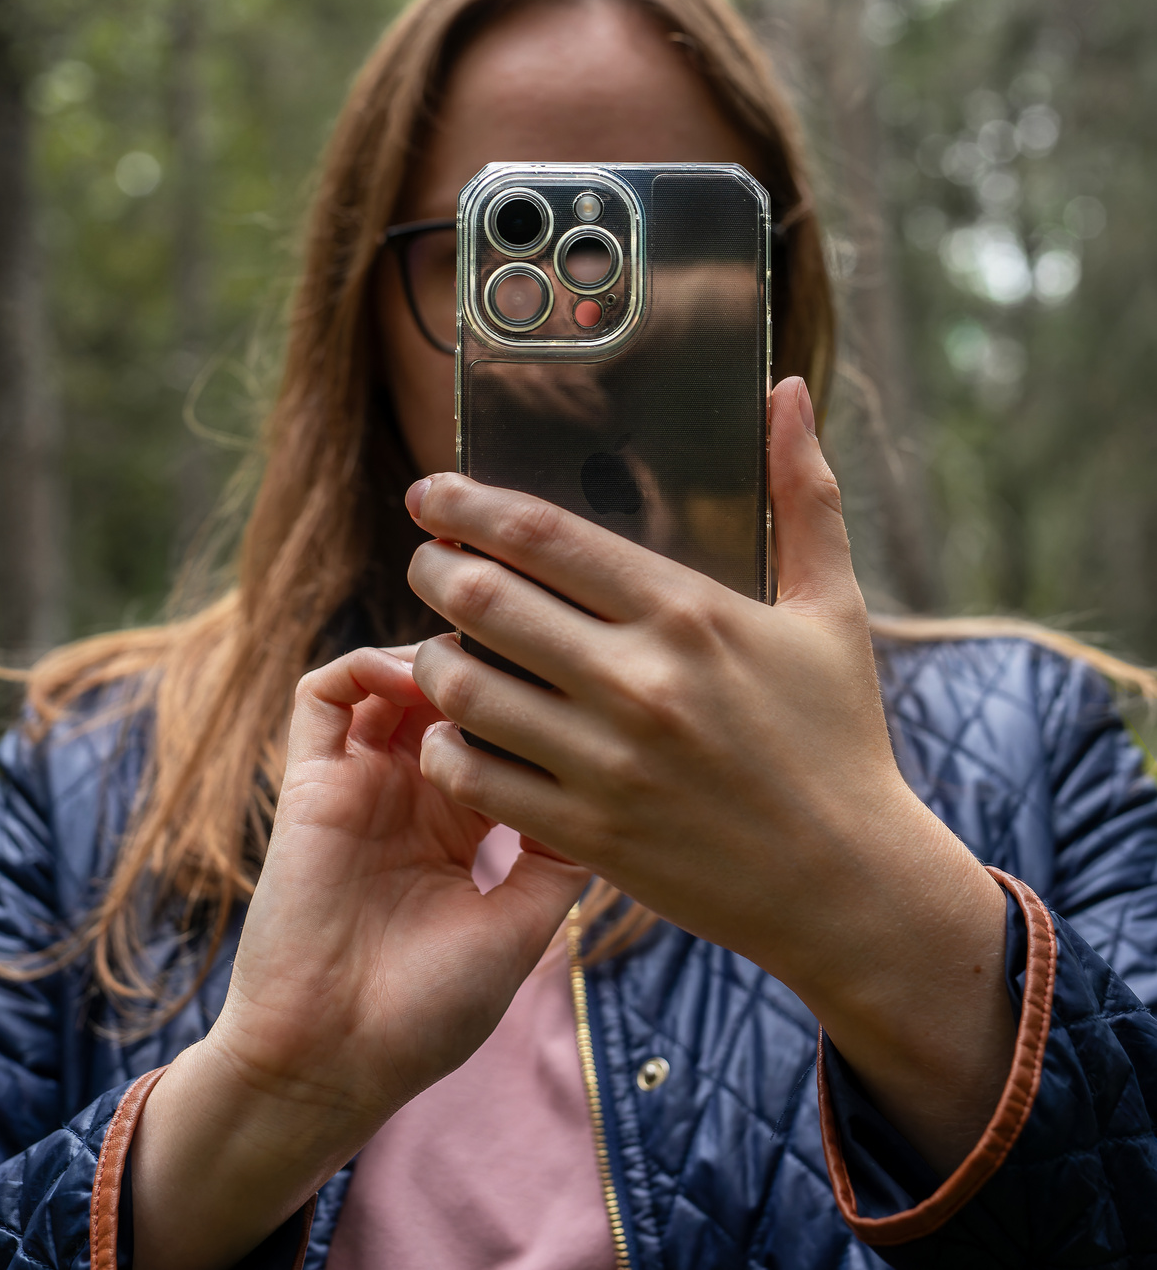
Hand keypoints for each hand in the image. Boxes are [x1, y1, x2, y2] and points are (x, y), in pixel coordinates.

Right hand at [131, 644, 587, 1269]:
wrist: (334, 1063)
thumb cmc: (430, 1012)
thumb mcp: (524, 926)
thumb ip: (561, 852)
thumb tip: (615, 788)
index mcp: (465, 825)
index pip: (504, 728)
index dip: (535, 697)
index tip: (575, 678)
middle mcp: (413, 794)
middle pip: (450, 691)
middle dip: (487, 662)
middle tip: (524, 648)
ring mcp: (360, 784)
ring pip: (391, 677)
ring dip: (430, 656)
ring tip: (468, 664)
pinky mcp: (308, 784)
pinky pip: (320, 695)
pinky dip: (363, 665)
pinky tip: (408, 677)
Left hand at [407, 377, 1013, 1175]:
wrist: (849, 884)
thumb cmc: (839, 737)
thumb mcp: (830, 609)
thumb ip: (803, 494)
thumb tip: (790, 389)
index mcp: (689, 612)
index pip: (543, 534)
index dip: (467, 504)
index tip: (430, 493)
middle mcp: (639, 680)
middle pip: (485, 600)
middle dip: (432, 569)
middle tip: (424, 562)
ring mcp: (608, 762)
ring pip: (465, 689)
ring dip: (431, 657)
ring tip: (437, 646)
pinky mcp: (589, 834)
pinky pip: (476, 777)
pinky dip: (446, 746)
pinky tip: (454, 731)